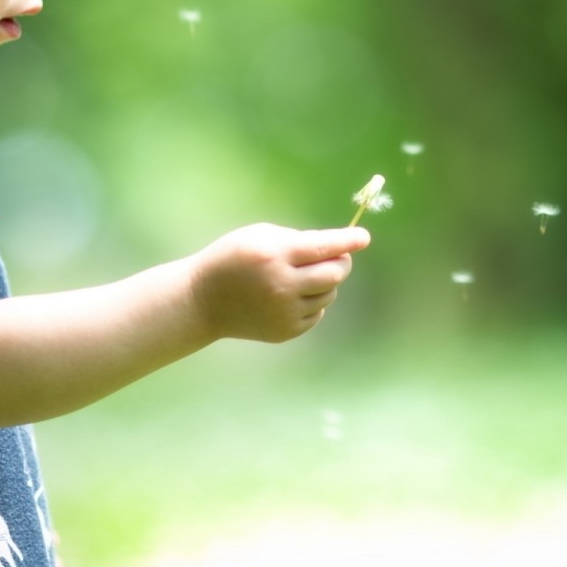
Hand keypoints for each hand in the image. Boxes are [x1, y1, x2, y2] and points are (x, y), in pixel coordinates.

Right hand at [192, 223, 370, 342]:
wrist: (203, 300)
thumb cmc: (234, 258)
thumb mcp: (260, 236)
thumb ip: (298, 240)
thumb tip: (336, 249)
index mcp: (275, 255)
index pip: (323, 247)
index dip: (348, 241)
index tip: (364, 237)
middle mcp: (282, 285)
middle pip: (334, 274)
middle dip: (342, 262)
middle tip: (338, 256)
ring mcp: (284, 311)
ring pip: (328, 294)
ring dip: (325, 282)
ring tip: (302, 275)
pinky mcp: (285, 331)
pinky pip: (317, 314)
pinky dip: (313, 302)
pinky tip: (291, 295)